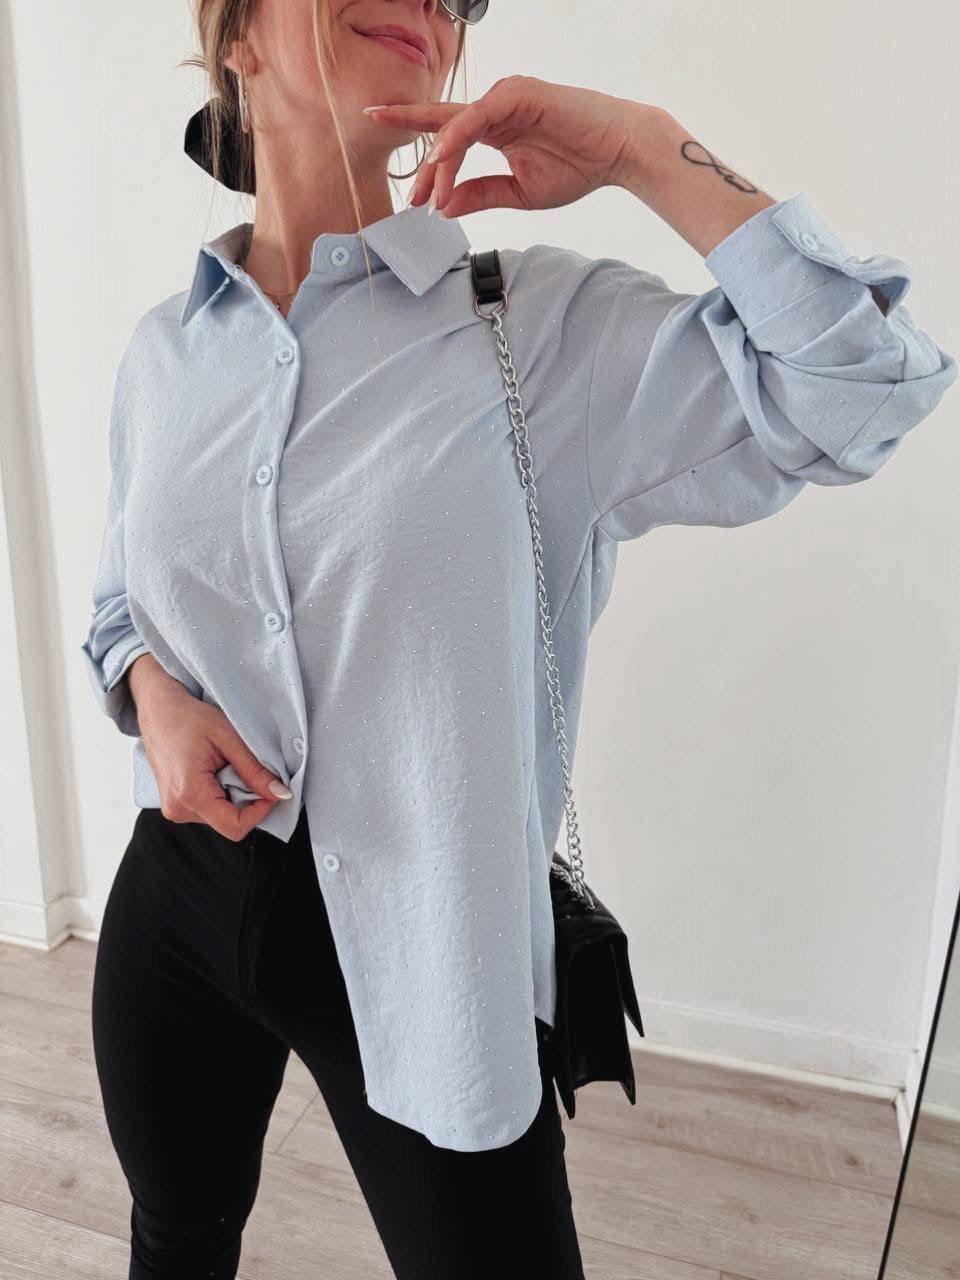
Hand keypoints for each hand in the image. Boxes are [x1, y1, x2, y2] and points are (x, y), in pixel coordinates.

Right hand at [132, 664, 290, 839]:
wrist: (158, 711)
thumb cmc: (189, 718)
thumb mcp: (229, 739)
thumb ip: (255, 771)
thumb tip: (280, 794)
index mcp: (189, 793)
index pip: (234, 826)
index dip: (260, 811)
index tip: (270, 789)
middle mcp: (178, 809)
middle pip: (229, 822)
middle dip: (247, 800)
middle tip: (244, 767)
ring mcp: (174, 809)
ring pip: (221, 817)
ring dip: (233, 795)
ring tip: (224, 765)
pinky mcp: (175, 805)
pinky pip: (209, 810)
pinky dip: (221, 794)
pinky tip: (215, 771)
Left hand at [364, 75, 657, 218]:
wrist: (618, 153)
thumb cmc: (577, 167)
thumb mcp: (519, 191)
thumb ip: (481, 194)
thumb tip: (443, 208)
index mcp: (492, 129)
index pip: (446, 139)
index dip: (426, 167)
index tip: (415, 201)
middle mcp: (493, 108)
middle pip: (442, 130)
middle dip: (421, 164)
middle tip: (410, 198)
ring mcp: (505, 97)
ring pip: (456, 126)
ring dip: (440, 161)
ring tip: (429, 193)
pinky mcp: (518, 93)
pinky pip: (477, 114)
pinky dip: (456, 134)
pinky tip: (441, 155)